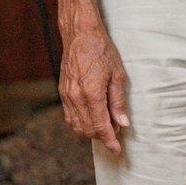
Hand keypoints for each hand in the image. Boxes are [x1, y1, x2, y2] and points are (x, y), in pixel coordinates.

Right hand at [58, 20, 129, 153]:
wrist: (80, 34)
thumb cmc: (102, 51)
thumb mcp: (118, 75)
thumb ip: (118, 102)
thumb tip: (123, 123)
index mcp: (92, 94)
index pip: (101, 127)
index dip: (110, 141)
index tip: (117, 150)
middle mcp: (76, 97)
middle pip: (88, 129)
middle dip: (102, 137)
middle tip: (116, 134)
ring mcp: (66, 95)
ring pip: (76, 125)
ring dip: (90, 131)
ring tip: (106, 127)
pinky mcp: (62, 91)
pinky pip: (69, 115)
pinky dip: (80, 122)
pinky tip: (92, 119)